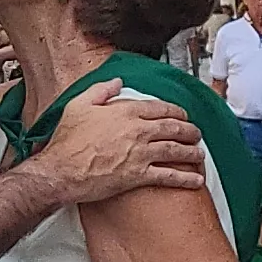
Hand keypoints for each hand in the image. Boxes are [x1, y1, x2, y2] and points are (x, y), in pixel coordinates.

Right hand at [37, 82, 207, 202]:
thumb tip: (116, 82)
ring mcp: (140, 153)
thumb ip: (100, 90)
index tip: (182, 115)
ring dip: (191, 151)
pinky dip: (185, 178)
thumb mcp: (78, 105)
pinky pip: (168, 176)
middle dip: (189, 130)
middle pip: (173, 127)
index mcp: (125, 111)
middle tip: (196, 133)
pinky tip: (196, 179)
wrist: (61, 171)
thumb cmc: (67, 141)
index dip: (175, 111)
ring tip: (199, 154)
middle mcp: (137, 130)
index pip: (159, 108)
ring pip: (175, 150)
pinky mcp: (139, 175)